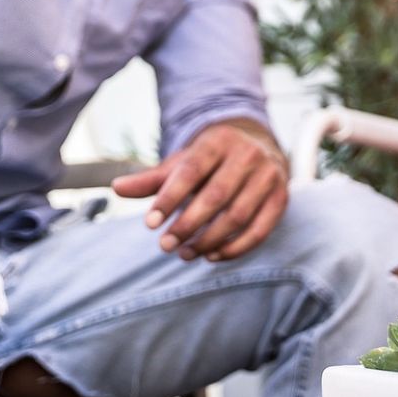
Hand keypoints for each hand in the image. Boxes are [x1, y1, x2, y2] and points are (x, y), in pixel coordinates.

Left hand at [112, 119, 289, 260]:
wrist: (259, 148)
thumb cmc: (211, 160)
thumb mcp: (183, 162)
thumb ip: (152, 179)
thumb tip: (116, 188)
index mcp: (218, 141)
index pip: (191, 170)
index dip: (170, 198)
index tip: (150, 224)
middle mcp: (248, 155)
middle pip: (216, 196)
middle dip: (188, 224)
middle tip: (164, 246)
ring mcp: (268, 177)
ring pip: (238, 216)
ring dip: (208, 240)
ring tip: (184, 253)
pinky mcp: (281, 199)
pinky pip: (259, 231)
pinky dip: (235, 249)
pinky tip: (211, 256)